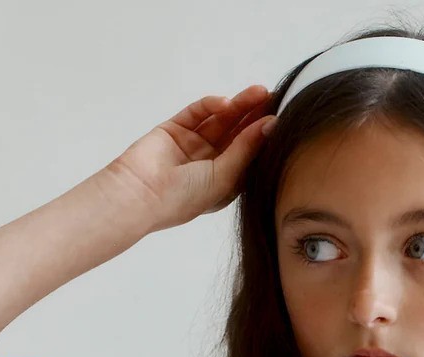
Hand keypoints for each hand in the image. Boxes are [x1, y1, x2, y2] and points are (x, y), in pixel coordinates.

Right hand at [105, 86, 276, 231]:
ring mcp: (192, 145)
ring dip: (238, 106)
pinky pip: (197, 113)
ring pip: (220, 120)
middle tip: (273, 97)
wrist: (141, 195)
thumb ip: (246, 149)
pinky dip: (211, 105)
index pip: (249, 153)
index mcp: (225, 181)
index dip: (264, 136)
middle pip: (237, 133)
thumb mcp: (225, 177)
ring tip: (258, 92)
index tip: (281, 118)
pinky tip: (226, 102)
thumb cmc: (185, 198)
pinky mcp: (175, 129)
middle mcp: (211, 163)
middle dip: (254, 115)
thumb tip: (270, 124)